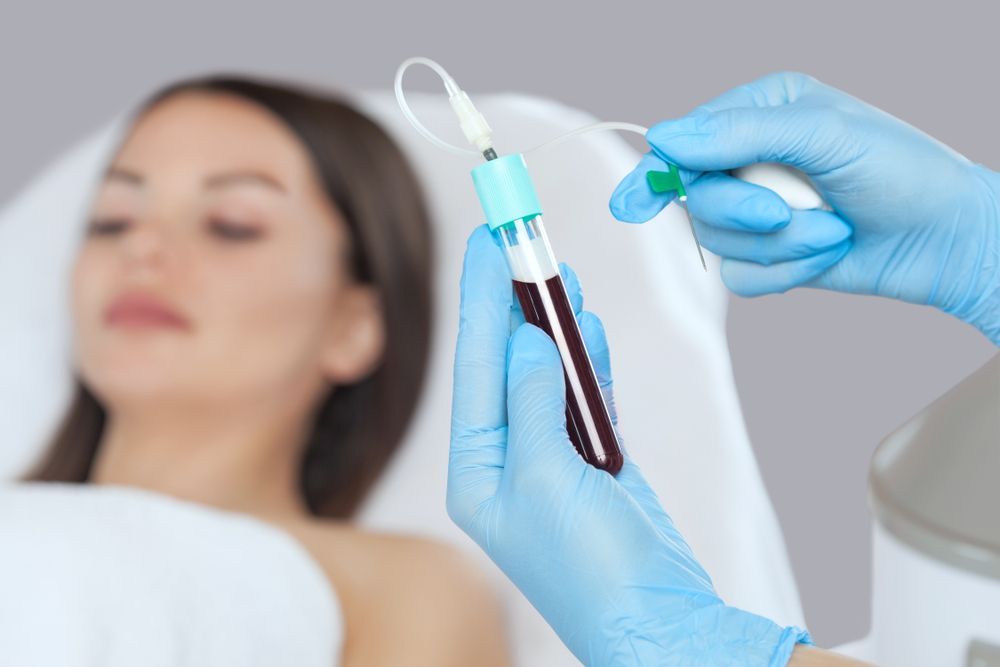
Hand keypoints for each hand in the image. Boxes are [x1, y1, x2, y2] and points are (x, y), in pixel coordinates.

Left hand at [447, 225, 809, 664]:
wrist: (658, 620)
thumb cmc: (591, 568)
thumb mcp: (548, 479)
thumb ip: (533, 403)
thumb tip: (526, 340)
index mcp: (477, 470)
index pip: (476, 366)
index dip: (481, 299)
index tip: (486, 242)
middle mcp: (507, 460)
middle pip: (508, 362)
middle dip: (512, 301)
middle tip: (517, 238)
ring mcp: (551, 459)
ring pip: (548, 373)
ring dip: (553, 323)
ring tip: (553, 270)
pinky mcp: (593, 462)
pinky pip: (583, 396)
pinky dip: (587, 359)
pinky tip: (586, 324)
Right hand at [609, 72, 999, 344]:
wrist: (947, 239)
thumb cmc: (902, 171)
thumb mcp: (824, 135)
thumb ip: (742, 133)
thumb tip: (665, 138)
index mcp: (761, 112)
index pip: (687, 142)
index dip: (660, 173)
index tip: (634, 202)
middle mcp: (752, 160)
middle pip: (696, 197)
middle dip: (742, 211)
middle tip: (781, 212)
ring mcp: (759, 210)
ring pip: (718, 242)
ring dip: (780, 244)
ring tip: (831, 230)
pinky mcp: (769, 256)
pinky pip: (742, 277)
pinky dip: (785, 272)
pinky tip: (826, 255)